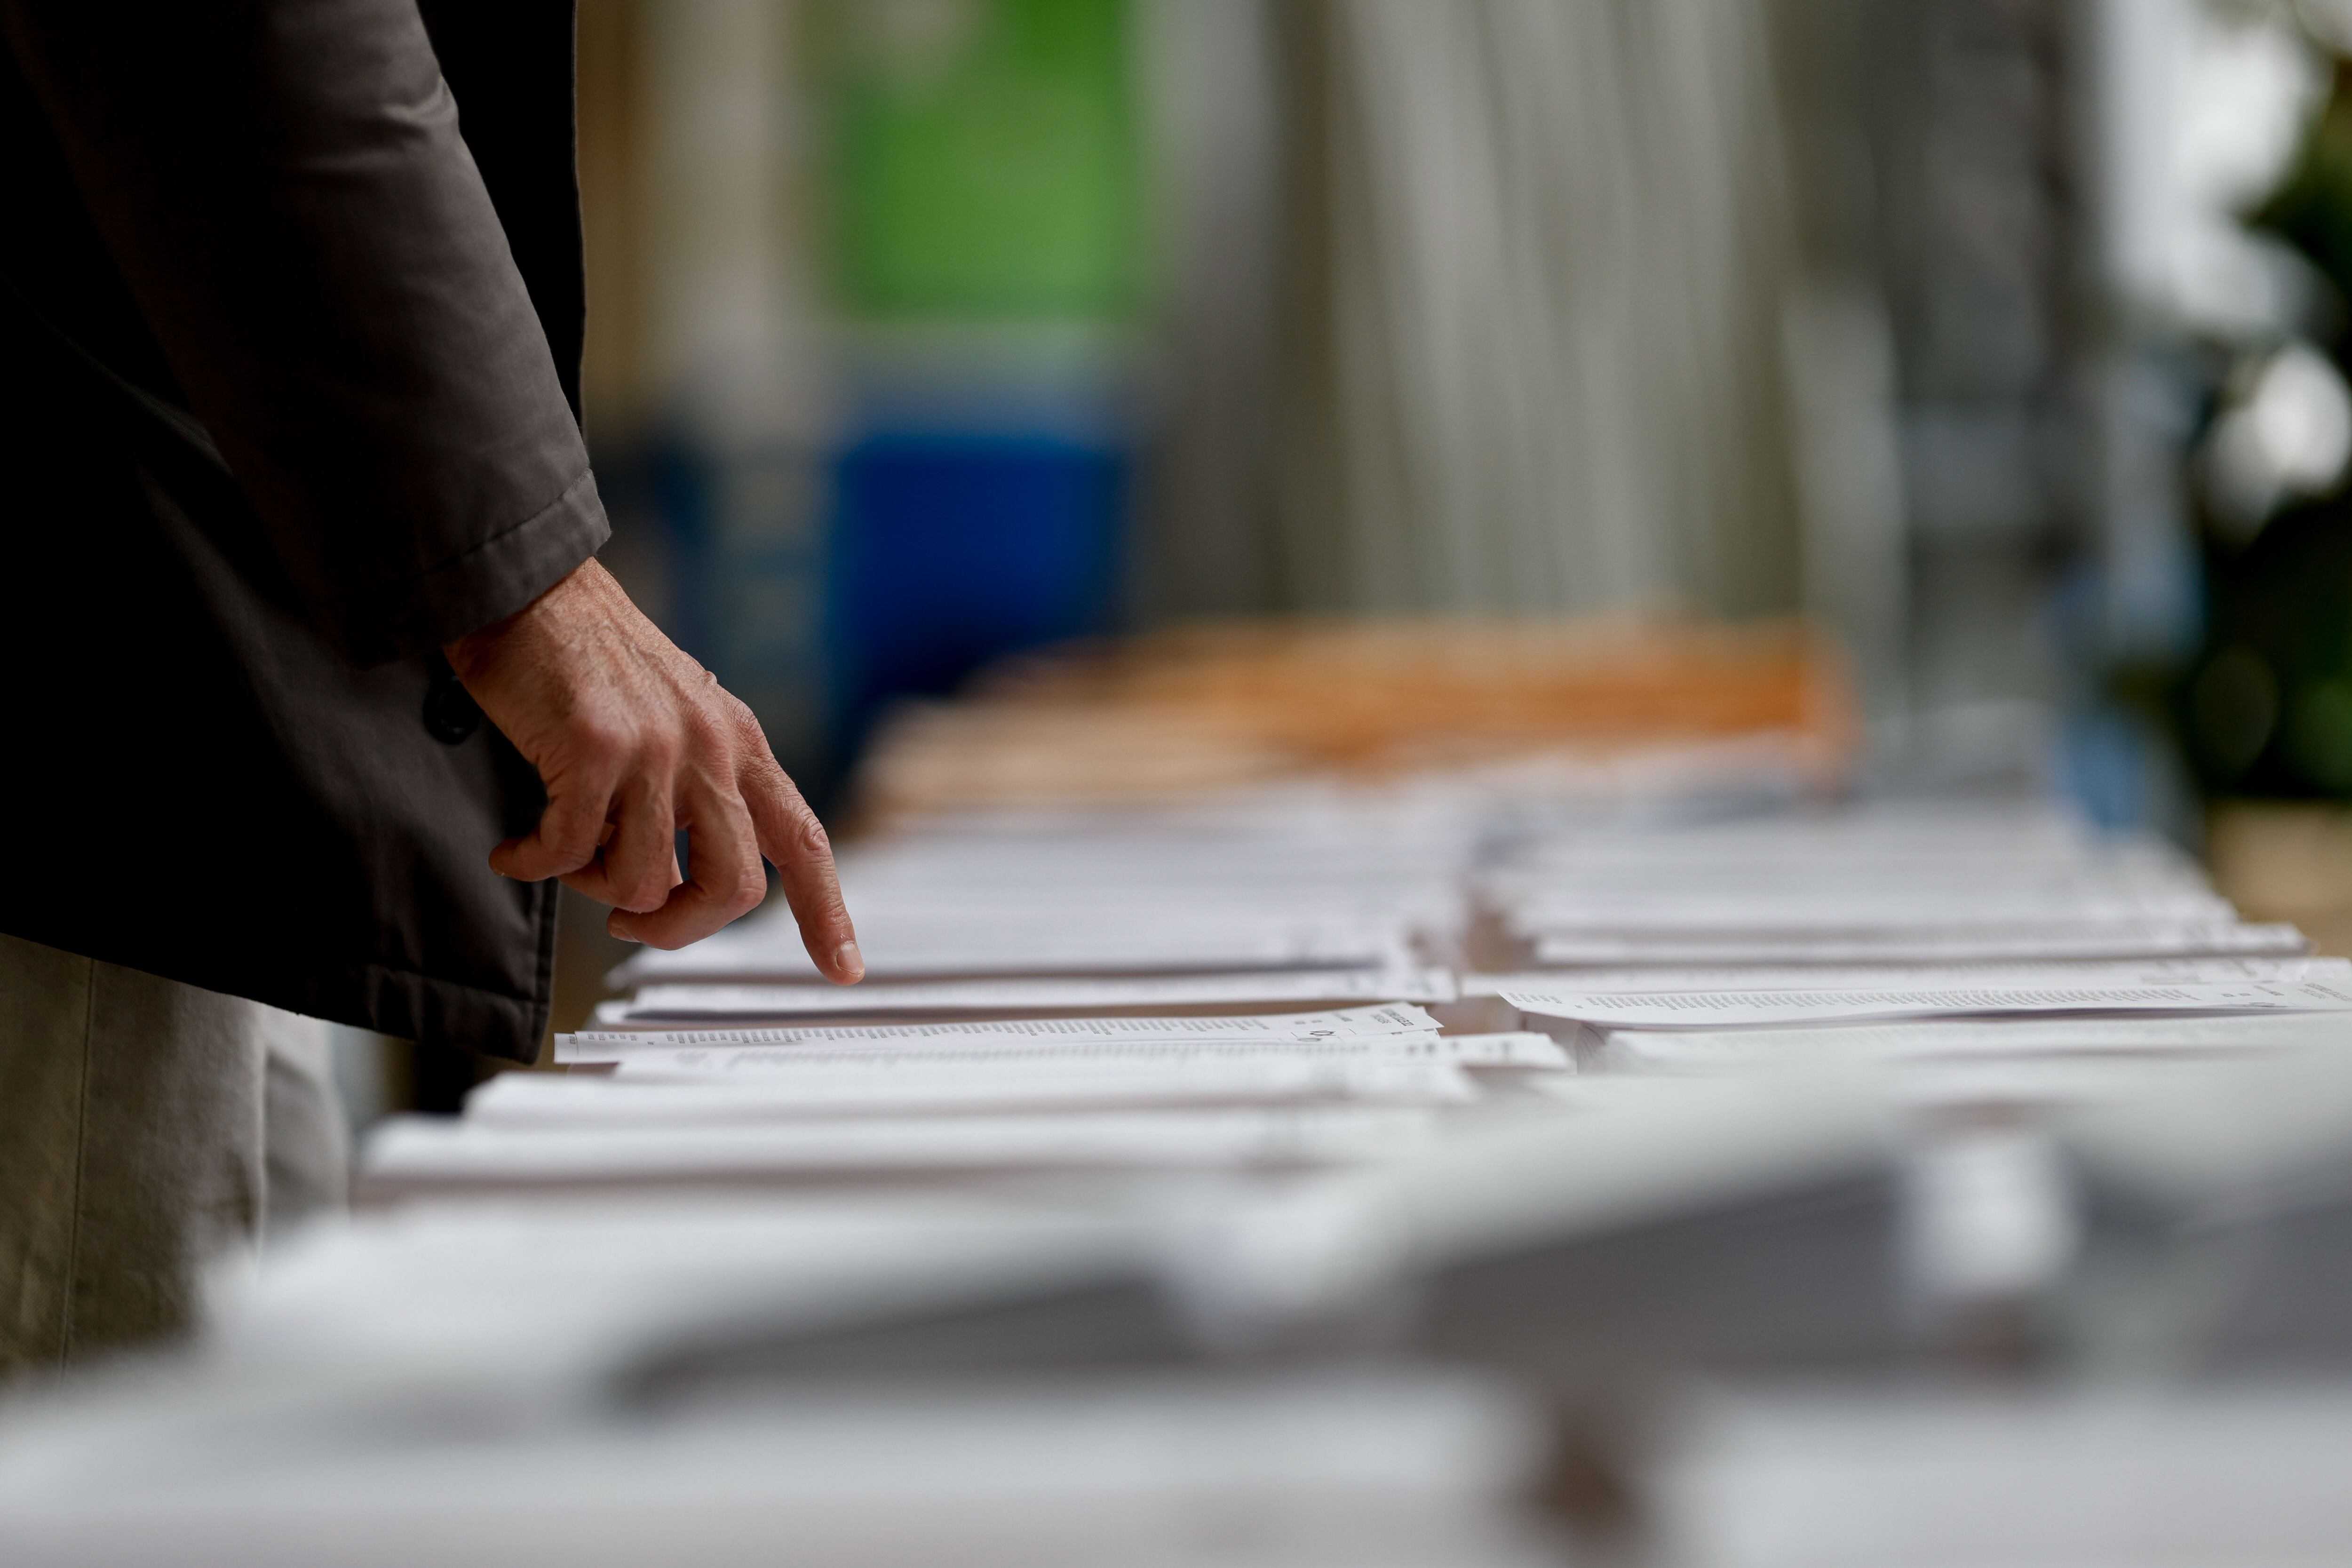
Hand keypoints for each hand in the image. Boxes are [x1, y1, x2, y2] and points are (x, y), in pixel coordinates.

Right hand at [443, 558, 860, 976]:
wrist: (528, 589)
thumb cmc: (587, 663)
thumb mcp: (671, 722)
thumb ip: (691, 794)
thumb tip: (670, 887)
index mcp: (739, 743)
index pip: (803, 839)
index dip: (828, 912)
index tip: (845, 969)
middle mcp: (711, 748)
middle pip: (732, 887)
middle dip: (677, 927)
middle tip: (629, 926)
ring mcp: (657, 749)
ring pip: (640, 883)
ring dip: (590, 886)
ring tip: (557, 850)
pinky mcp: (595, 750)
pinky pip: (564, 854)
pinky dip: (532, 865)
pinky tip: (513, 849)